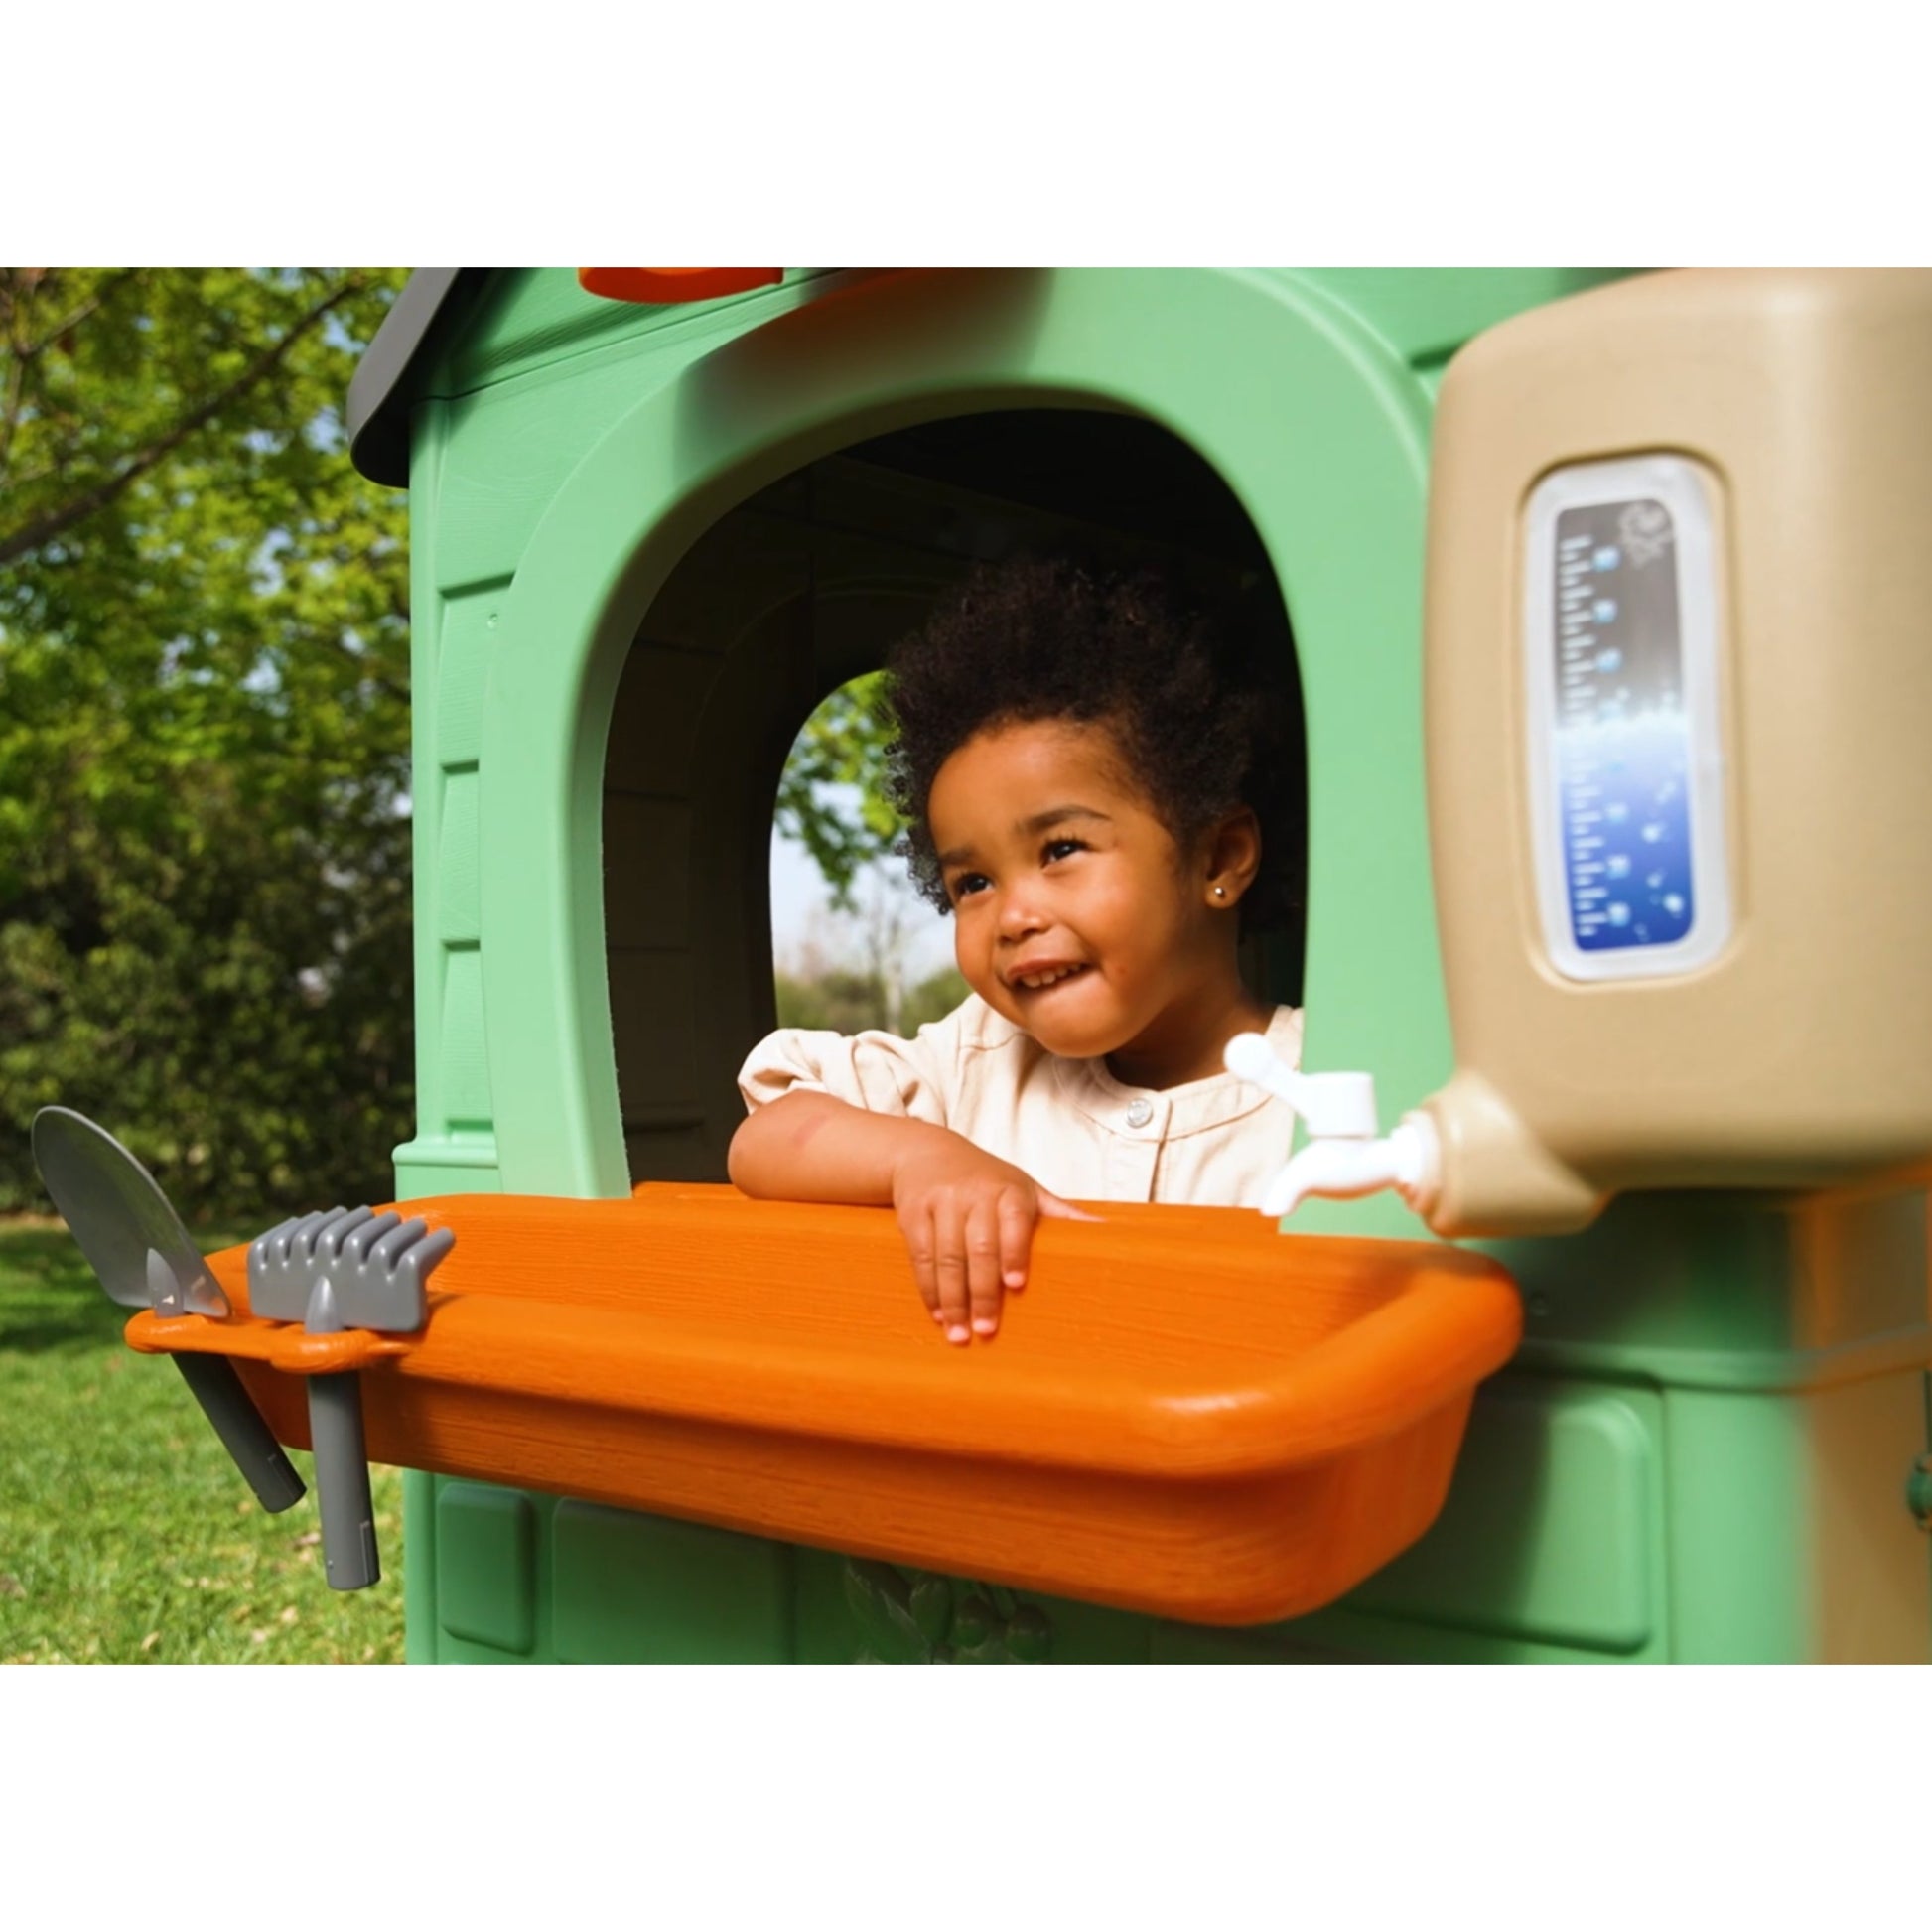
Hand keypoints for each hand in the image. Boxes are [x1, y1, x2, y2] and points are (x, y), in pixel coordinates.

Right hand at [889, 1139, 1096, 1344]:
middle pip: (978, 1248)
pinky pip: (921, 1256)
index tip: (1015, 1284)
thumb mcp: (1026, 1189)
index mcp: (1008, 1190)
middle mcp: (974, 1194)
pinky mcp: (914, 1214)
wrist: (926, 1153)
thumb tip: (1109, 1233)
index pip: (1014, 1221)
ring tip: (959, 1334)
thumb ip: (1062, 1215)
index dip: (1013, 1252)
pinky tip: (938, 1314)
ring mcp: (941, 1203)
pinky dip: (929, 1289)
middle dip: (981, 1292)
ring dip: (952, 1300)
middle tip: (986, 1330)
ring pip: (946, 1257)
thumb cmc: (987, 1180)